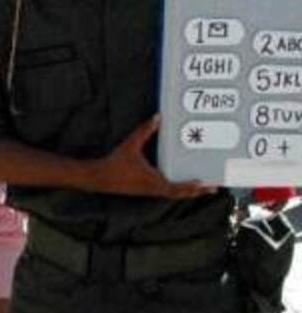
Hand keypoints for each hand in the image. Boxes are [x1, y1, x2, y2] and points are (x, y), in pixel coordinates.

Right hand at [89, 116, 214, 199]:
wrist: (99, 178)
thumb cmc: (116, 162)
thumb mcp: (130, 144)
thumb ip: (144, 131)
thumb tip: (158, 117)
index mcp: (153, 181)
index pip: (178, 188)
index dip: (192, 187)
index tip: (206, 185)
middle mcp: (154, 188)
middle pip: (180, 194)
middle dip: (197, 192)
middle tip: (213, 188)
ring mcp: (149, 191)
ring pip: (173, 194)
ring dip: (188, 192)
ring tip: (201, 187)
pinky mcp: (144, 190)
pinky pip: (165, 192)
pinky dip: (176, 189)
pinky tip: (179, 183)